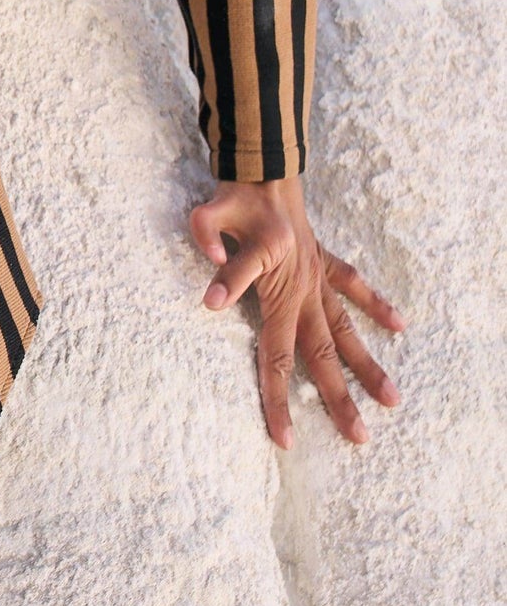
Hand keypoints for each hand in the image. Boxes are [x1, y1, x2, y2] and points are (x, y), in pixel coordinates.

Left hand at [188, 173, 404, 450]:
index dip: (276, 399)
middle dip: (338, 400)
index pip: (273, 355)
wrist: (260, 165)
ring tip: (393, 399)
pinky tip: (399, 324)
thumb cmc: (233, 197)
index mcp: (276, 287)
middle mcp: (302, 288)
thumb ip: (206, 242)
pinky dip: (376, 302)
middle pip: (320, 354)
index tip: (285, 440)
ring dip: (368, 364)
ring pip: (345, 329)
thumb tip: (211, 285)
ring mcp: (316, 276)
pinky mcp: (323, 261)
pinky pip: (353, 285)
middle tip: (360, 440)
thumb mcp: (209, 215)